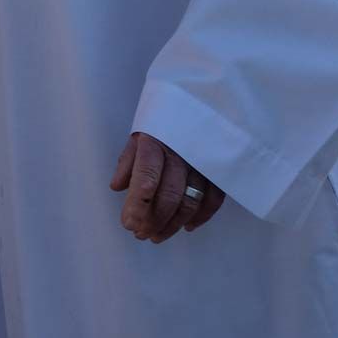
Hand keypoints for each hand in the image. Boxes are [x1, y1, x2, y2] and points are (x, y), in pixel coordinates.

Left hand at [109, 132, 224, 242]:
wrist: (199, 102)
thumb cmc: (163, 123)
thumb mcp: (140, 134)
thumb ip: (128, 161)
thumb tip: (116, 187)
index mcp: (156, 142)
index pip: (147, 177)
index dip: (138, 204)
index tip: (129, 224)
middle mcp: (181, 153)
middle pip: (169, 195)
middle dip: (153, 220)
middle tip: (141, 235)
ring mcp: (203, 162)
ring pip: (191, 202)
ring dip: (173, 224)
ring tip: (157, 236)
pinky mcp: (220, 169)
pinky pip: (214, 199)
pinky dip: (201, 216)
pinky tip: (187, 226)